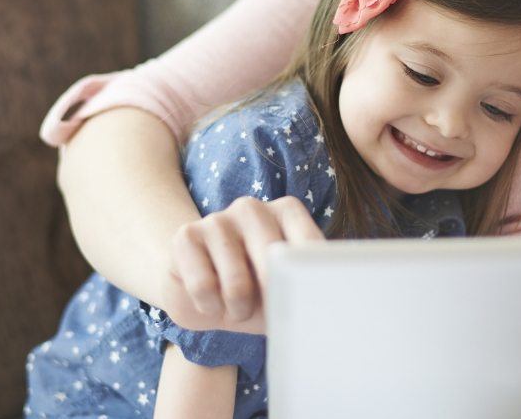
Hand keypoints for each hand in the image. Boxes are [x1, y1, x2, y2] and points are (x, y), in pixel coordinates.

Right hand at [162, 196, 324, 334]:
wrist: (206, 298)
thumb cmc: (256, 294)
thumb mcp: (287, 292)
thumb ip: (309, 288)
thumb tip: (334, 304)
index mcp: (287, 212)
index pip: (309, 246)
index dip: (308, 283)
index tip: (307, 304)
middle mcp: (252, 208)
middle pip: (274, 264)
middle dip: (272, 301)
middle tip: (267, 313)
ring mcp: (216, 219)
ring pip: (237, 283)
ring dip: (239, 310)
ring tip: (237, 308)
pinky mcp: (186, 236)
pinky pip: (203, 286)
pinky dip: (209, 306)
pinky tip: (210, 301)